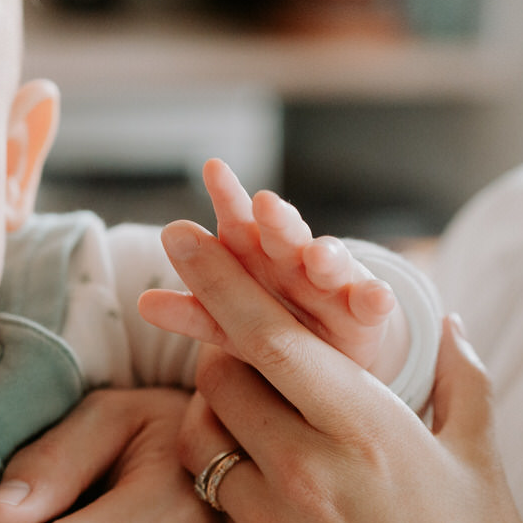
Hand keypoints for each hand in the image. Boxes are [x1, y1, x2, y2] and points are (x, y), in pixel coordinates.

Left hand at [138, 158, 403, 379]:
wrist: (325, 353)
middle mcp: (295, 260)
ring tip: (320, 255)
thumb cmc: (272, 324)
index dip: (227, 199)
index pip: (238, 223)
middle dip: (278, 220)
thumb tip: (143, 305)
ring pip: (330, 263)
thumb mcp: (230, 323)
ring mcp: (333, 284)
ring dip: (327, 255)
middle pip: (285, 235)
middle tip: (267, 205)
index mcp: (257, 256)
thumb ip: (195, 312)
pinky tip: (379, 297)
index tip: (213, 168)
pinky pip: (372, 303)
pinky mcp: (366, 312)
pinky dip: (377, 298)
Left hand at [159, 223, 522, 522]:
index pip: (268, 336)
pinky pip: (217, 511)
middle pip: (220, 381)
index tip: (182, 234)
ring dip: (217, 422)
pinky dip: (233, 490)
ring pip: (201, 444)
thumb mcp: (481, 461)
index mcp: (366, 430)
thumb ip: (459, 379)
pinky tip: (279, 503)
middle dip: (225, 356)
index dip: (219, 279)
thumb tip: (446, 320)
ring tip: (257, 429)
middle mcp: (307, 475)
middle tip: (249, 357)